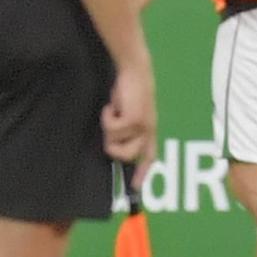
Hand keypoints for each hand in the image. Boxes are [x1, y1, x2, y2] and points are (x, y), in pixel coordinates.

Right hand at [102, 58, 157, 186]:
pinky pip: (111, 129)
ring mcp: (142, 127)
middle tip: (110, 125)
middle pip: (125, 156)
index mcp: (150, 129)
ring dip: (108, 128)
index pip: (150, 156)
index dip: (142, 172)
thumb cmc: (129, 89)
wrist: (135, 70)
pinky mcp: (134, 121)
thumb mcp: (129, 111)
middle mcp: (148, 131)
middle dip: (112, 145)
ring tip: (113, 111)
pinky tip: (112, 106)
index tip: (134, 186)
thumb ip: (127, 127)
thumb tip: (113, 143)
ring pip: (114, 144)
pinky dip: (107, 117)